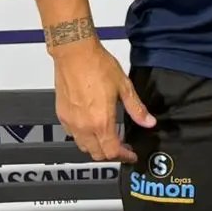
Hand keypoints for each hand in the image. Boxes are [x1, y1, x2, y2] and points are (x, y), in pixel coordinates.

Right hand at [52, 39, 154, 162]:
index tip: (131, 154)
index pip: (112, 152)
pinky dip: (84, 138)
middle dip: (111, 154)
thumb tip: (149, 122)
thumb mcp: (124, 87)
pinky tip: (92, 127)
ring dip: (97, 147)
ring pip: (83, 147)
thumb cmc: (98, 67)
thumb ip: (137, 109)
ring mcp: (71, 122)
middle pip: (97, 154)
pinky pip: (73, 135)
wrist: (75, 54)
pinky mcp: (62, 115)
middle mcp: (84, 126)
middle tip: (122, 147)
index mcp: (101, 122)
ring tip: (109, 138)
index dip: (124, 156)